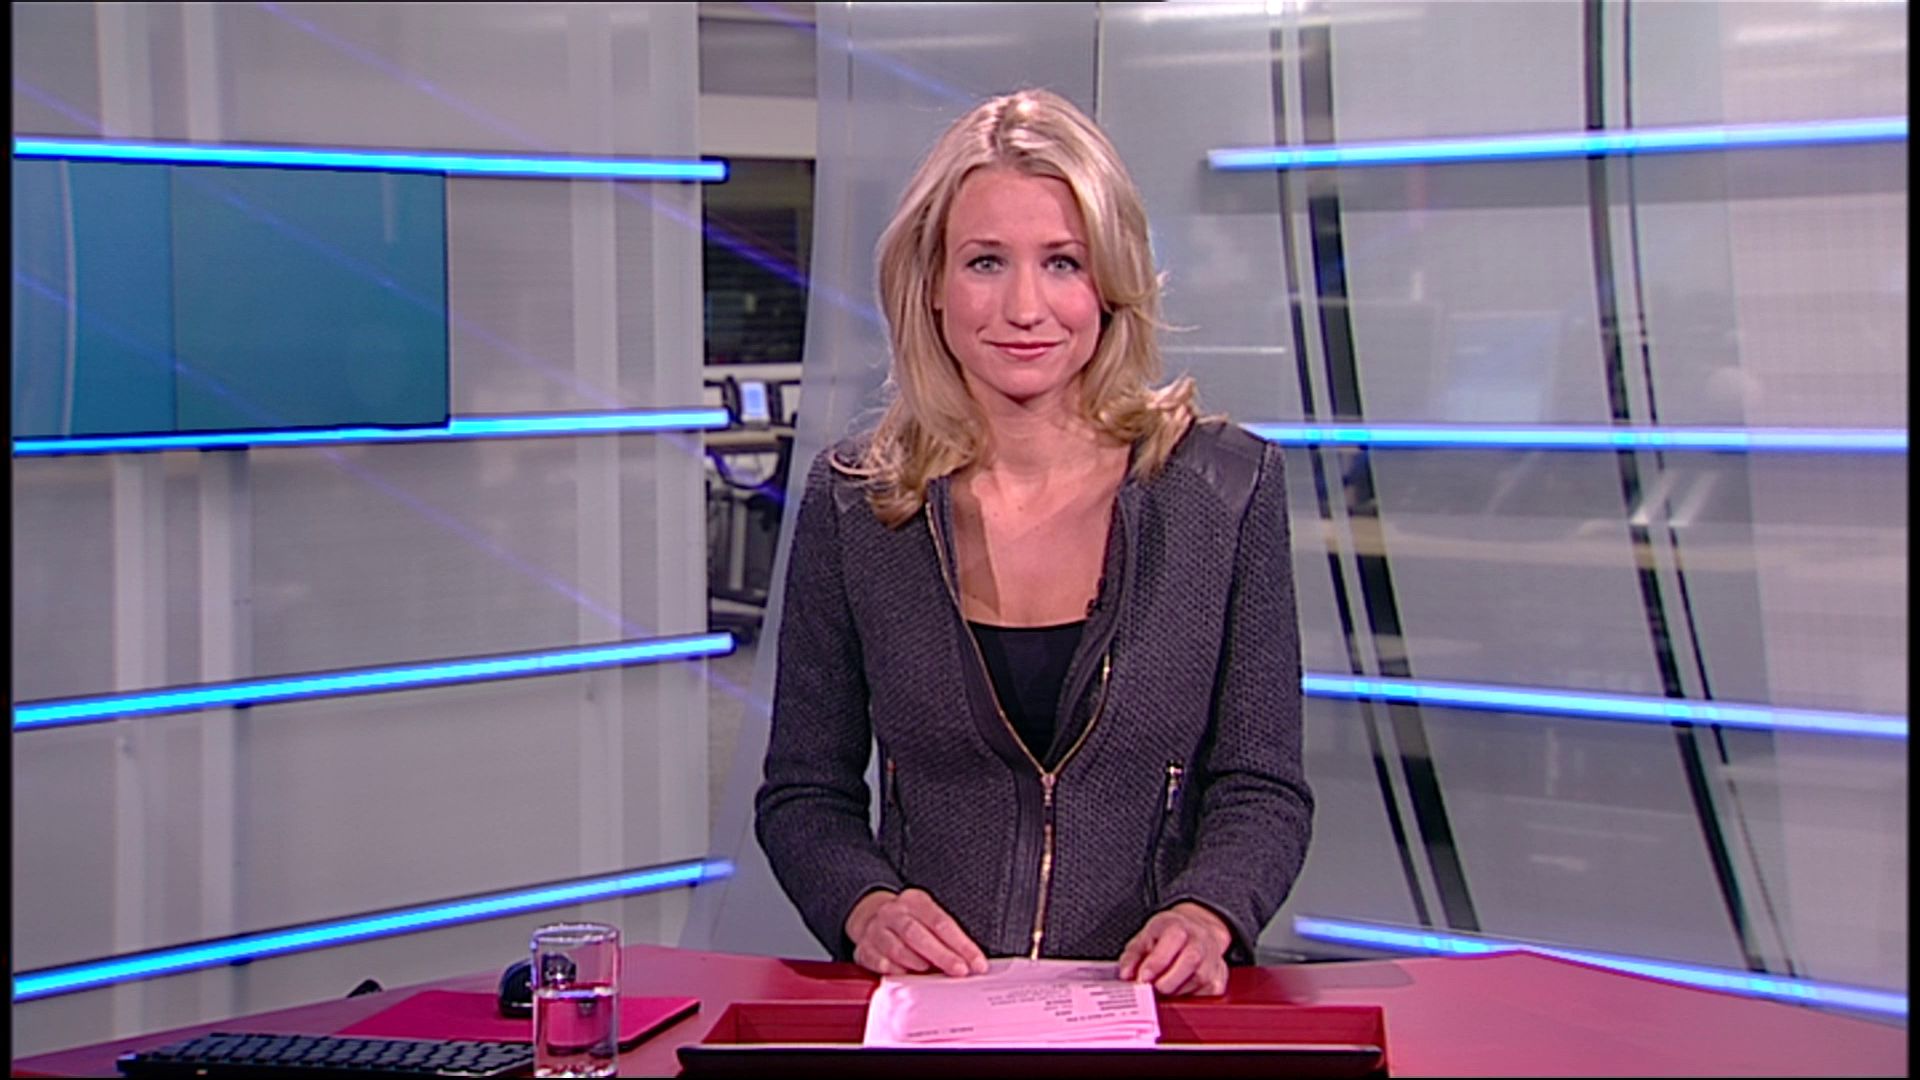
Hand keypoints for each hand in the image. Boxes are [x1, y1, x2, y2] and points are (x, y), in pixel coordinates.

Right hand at [845, 888, 990, 977]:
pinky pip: (876, 960)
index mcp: (916, 902)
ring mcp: (876, 929)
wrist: (871, 916)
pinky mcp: (864, 947)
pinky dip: (891, 969)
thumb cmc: (910, 922)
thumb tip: (971, 961)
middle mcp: (894, 913)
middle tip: (959, 971)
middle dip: (942, 955)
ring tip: (930, 973)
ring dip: (915, 963)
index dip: (961, 944)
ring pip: (896, 947)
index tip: (976, 962)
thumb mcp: (928, 918)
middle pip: (918, 934)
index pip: (941, 923)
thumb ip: (946, 937)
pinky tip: (903, 975)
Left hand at [1116, 902, 1231, 995]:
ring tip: (1163, 988)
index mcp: (1179, 926)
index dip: (1156, 962)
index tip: (1142, 978)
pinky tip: (1179, 991)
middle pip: (1191, 961)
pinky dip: (1190, 997)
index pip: (1172, 940)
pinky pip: (1207, 994)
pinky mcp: (1220, 977)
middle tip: (1152, 989)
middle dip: (1168, 981)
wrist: (1197, 930)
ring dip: (1177, 991)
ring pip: (1199, 981)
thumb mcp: (1146, 937)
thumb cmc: (1168, 935)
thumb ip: (1133, 955)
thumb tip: (1126, 975)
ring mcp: (1214, 958)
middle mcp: (1200, 940)